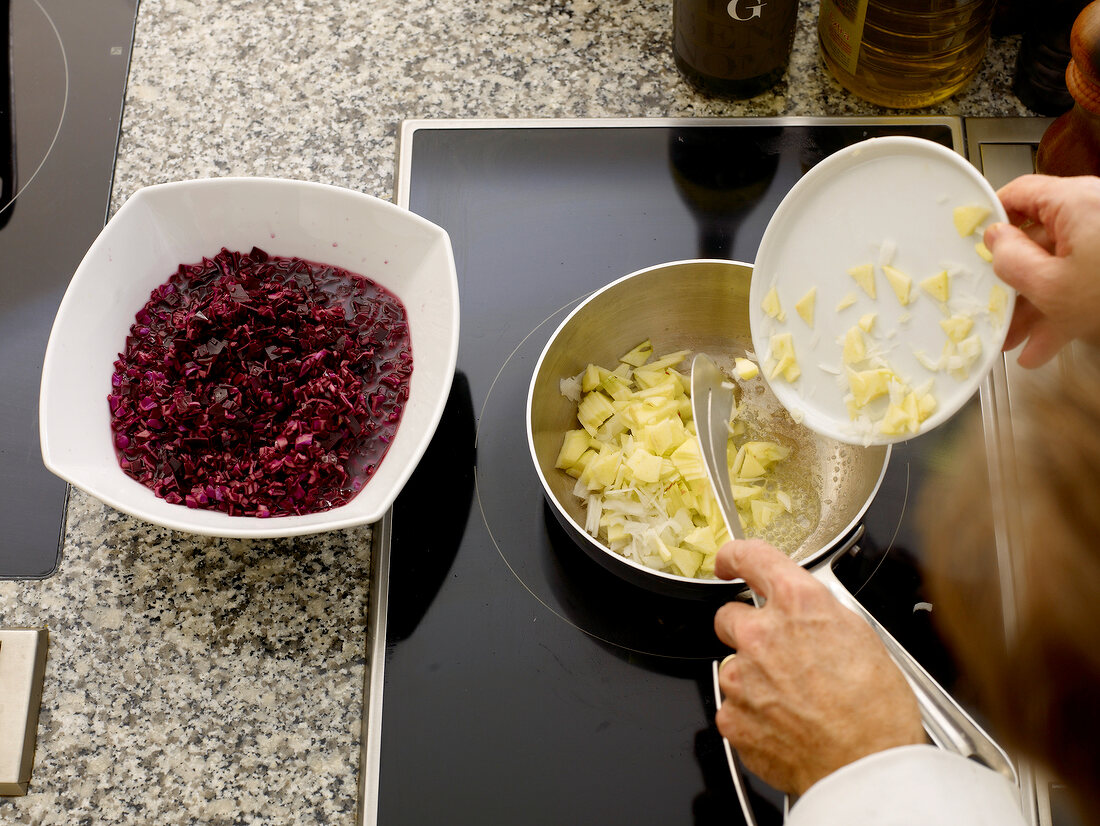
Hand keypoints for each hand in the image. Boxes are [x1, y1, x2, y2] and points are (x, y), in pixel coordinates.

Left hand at [713, 539, 924, 796]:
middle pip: (730, 616)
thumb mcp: (860, 637)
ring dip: (752, 676)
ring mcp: (741, 675)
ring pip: (732, 665)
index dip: (734, 556)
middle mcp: (761, 633)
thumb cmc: (876, 712)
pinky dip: (751, 712)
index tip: (728, 562)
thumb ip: (818, 613)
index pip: (749, 556)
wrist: (866, 770)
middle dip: (749, 630)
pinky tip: (784, 722)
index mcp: (798, 604)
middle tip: (780, 655)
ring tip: (793, 700)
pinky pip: (731, 705)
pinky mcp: (731, 715)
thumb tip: (803, 610)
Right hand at [985, 174, 1099, 367]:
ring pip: (1060, 266)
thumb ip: (1009, 260)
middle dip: (1013, 281)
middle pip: (1038, 238)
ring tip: (1018, 338)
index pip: (1016, 194)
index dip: (989, 219)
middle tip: (995, 304)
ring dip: (1035, 305)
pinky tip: (1047, 343)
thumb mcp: (1049, 284)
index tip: (972, 244)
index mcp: (1074, 202)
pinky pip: (1083, 279)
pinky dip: (1064, 308)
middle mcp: (1093, 212)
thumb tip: (994, 241)